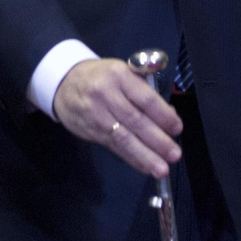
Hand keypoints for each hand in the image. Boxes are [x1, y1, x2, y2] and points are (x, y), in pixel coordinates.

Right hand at [51, 58, 182, 177]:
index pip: (145, 98)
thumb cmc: (102, 77)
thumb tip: (168, 116)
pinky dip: (131, 158)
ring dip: (144, 156)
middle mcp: (105, 94)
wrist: (64, 83)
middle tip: (174, 154)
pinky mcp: (90, 130)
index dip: (162, 115)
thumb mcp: (123, 72)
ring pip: (123, 137)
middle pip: (135, 120)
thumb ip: (144, 91)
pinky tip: (144, 166)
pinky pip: (114, 146)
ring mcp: (95, 114)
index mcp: (118, 75)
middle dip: (157, 140)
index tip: (177, 128)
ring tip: (161, 168)